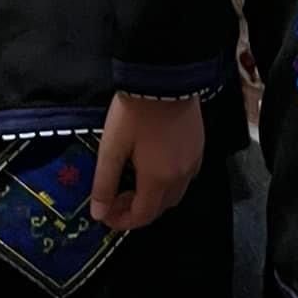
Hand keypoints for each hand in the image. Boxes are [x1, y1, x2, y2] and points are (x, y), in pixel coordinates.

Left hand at [90, 92, 205, 232]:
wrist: (164, 77)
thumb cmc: (136, 112)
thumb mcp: (112, 147)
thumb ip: (105, 183)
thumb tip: (99, 212)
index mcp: (158, 179)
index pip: (142, 216)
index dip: (122, 221)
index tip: (106, 213)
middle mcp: (181, 175)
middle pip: (160, 208)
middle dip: (137, 210)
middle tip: (116, 198)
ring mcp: (193, 160)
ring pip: (175, 194)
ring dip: (154, 197)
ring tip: (133, 183)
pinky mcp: (199, 145)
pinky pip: (185, 176)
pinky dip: (168, 182)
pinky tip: (154, 166)